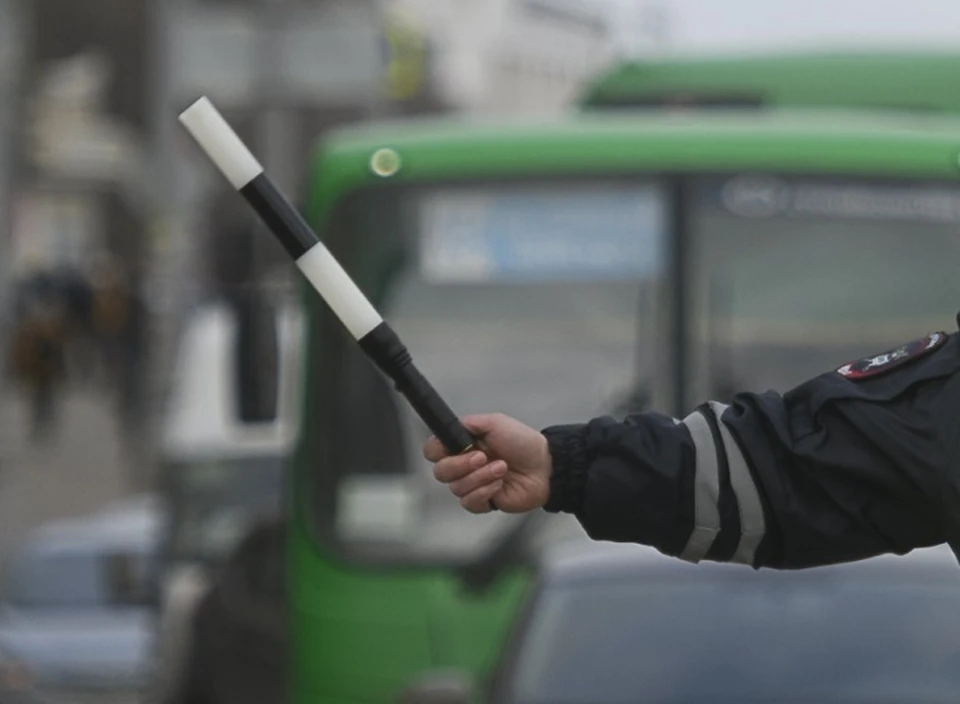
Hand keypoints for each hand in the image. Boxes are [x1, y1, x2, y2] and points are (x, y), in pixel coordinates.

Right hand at [423, 414, 551, 513]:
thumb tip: (448, 427)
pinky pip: (469, 502)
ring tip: (501, 469)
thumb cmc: (523, 443)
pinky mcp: (483, 502)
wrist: (545, 466)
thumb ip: (468, 424)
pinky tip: (499, 485)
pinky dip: (485, 491)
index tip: (452, 448)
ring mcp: (472, 485)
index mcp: (463, 445)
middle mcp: (464, 466)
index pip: (432, 451)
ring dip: (480, 477)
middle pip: (440, 472)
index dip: (436, 451)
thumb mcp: (495, 423)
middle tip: (483, 457)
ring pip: (456, 488)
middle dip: (461, 465)